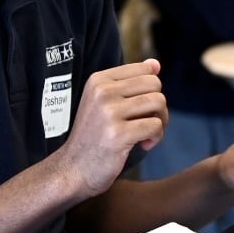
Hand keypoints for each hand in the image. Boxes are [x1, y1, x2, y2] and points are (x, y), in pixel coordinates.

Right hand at [55, 60, 167, 199]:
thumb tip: (156, 63)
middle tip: (147, 122)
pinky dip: (156, 137)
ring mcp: (109, 112)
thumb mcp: (105, 103)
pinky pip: (156, 126)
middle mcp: (103, 92)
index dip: (151, 90)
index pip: (145, 70)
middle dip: (158, 105)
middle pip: (155, 85)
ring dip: (160, 121)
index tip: (139, 108)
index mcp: (98, 80)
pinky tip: (144, 145)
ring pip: (158, 102)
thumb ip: (131, 82)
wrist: (73, 169)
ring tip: (146, 134)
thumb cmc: (94, 137)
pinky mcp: (118, 134)